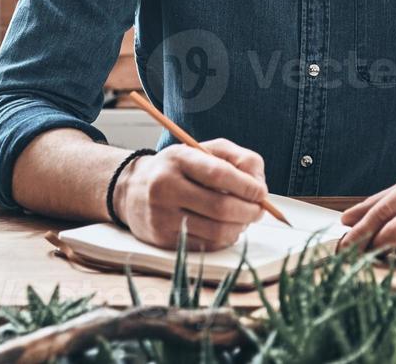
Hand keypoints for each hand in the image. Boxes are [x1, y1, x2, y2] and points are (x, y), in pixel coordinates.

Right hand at [112, 139, 268, 250]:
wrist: (133, 190)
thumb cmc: (180, 168)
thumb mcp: (205, 151)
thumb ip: (238, 159)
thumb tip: (259, 186)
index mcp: (178, 158)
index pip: (219, 174)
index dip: (246, 186)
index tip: (261, 193)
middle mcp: (165, 186)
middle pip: (220, 207)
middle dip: (249, 211)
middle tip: (259, 210)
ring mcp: (162, 216)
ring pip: (216, 231)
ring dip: (240, 227)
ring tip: (244, 219)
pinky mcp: (162, 239)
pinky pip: (206, 245)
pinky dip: (224, 238)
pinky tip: (225, 227)